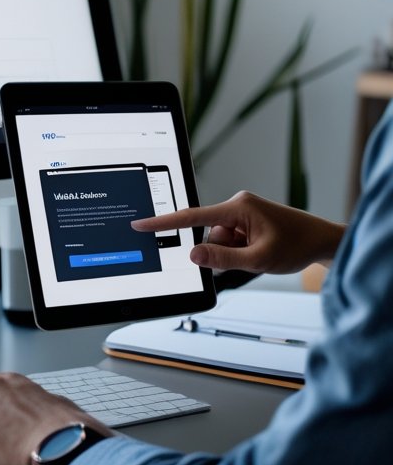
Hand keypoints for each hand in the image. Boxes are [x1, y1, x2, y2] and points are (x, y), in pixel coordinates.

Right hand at [131, 190, 344, 273]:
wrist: (322, 241)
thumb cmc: (297, 246)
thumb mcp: (259, 259)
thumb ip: (223, 259)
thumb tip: (192, 255)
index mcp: (237, 207)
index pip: (192, 217)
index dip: (164, 222)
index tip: (141, 223)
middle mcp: (236, 205)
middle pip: (210, 236)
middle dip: (225, 252)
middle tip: (253, 257)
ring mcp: (241, 212)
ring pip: (220, 241)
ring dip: (234, 254)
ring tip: (261, 255)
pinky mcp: (245, 220)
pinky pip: (229, 240)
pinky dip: (240, 251)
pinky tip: (259, 252)